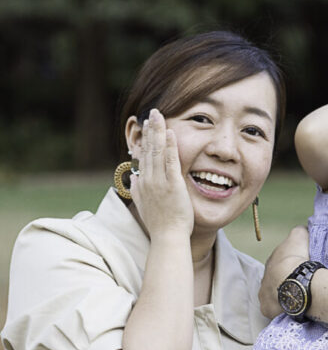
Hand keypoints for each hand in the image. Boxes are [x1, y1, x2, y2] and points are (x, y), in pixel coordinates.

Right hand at [129, 110, 193, 238]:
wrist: (166, 236)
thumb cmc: (159, 223)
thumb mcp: (143, 204)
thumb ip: (137, 190)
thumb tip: (134, 178)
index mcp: (143, 183)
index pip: (144, 156)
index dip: (145, 139)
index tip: (147, 125)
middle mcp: (148, 179)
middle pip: (148, 149)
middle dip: (150, 129)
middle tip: (152, 113)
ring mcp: (159, 181)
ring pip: (157, 151)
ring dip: (157, 132)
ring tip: (158, 115)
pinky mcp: (172, 184)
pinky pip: (171, 161)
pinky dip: (170, 146)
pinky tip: (170, 132)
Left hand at [259, 226, 312, 315]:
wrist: (292, 279)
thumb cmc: (295, 257)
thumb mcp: (299, 236)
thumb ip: (300, 232)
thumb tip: (302, 230)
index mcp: (272, 262)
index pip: (280, 264)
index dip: (291, 267)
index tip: (302, 269)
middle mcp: (264, 279)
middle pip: (276, 281)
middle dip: (286, 283)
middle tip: (301, 285)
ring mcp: (264, 296)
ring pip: (275, 297)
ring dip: (285, 297)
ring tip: (300, 298)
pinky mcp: (268, 310)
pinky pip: (277, 311)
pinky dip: (285, 310)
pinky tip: (295, 309)